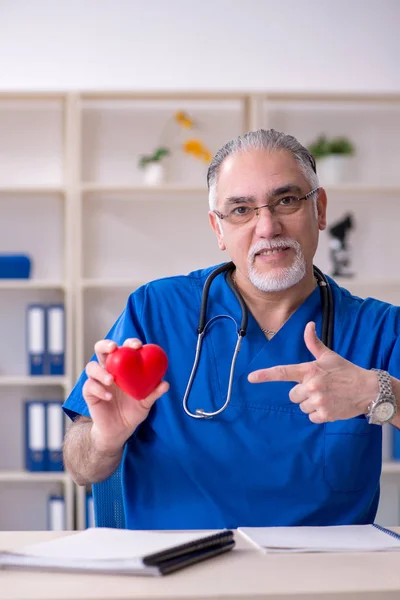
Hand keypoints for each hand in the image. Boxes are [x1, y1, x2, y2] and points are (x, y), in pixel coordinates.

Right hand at [83, 338, 168, 451]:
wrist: (119, 431)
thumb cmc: (133, 411)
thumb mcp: (146, 403)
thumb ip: (154, 393)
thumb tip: (165, 383)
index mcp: (123, 367)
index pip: (124, 349)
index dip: (129, 343)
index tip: (137, 345)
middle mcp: (108, 370)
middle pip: (101, 350)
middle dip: (105, 345)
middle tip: (114, 348)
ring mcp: (97, 381)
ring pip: (91, 367)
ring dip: (101, 371)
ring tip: (111, 380)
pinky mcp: (89, 393)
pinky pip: (89, 387)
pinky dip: (98, 390)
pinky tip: (108, 397)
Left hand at [248, 321, 377, 423]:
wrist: (367, 390)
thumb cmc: (346, 371)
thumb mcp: (329, 356)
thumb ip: (313, 342)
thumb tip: (308, 325)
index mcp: (309, 370)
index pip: (283, 372)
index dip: (265, 375)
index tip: (250, 377)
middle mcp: (311, 386)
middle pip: (292, 395)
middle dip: (302, 393)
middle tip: (318, 388)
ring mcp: (317, 401)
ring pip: (301, 407)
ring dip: (310, 404)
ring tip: (326, 396)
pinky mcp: (324, 414)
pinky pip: (311, 417)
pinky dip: (318, 414)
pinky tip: (330, 405)